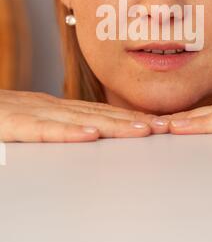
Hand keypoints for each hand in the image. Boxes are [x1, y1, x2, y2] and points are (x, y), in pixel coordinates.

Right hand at [0, 89, 167, 141]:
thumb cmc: (1, 116)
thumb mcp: (33, 119)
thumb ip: (58, 123)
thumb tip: (89, 130)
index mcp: (55, 106)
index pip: (100, 111)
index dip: (130, 116)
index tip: (158, 124)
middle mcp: (48, 106)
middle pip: (97, 113)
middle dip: (133, 120)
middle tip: (165, 126)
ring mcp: (31, 112)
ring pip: (78, 119)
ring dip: (113, 124)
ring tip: (144, 130)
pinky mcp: (12, 124)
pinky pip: (42, 130)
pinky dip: (68, 132)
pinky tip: (91, 135)